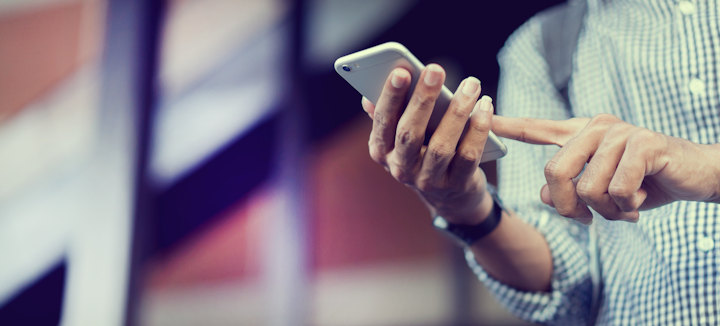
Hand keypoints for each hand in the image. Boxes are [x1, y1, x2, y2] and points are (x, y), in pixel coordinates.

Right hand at [362, 64, 495, 224]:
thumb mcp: (401, 139)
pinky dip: (478, 130)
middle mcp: (401, 168)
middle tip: (436, 70)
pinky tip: (485, 108)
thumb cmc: (423, 153)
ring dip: (457, 112)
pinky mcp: (456, 185)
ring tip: (471, 86)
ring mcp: (428, 180)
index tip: (401, 71)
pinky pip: (468, 156)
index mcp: (382, 150)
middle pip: (410, 133)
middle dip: (423, 100)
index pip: (383, 122)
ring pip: (441, 146)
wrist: (450, 197)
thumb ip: (389, 118)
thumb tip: (367, 98)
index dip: (390, 97)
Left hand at [492, 113, 719, 223]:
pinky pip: (617, 189)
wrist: (694, 176)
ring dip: (607, 211)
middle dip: (568, 207)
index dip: (510, 126)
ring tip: (624, 206)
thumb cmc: (642, 183)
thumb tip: (542, 194)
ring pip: (588, 188)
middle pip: (554, 173)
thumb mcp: (599, 190)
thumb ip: (568, 188)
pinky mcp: (644, 144)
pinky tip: (641, 200)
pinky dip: (627, 206)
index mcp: (581, 134)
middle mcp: (596, 128)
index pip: (538, 128)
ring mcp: (620, 133)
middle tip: (587, 218)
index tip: (485, 117)